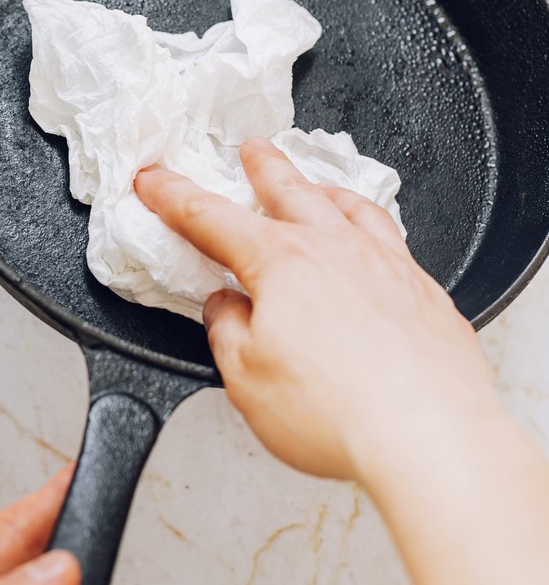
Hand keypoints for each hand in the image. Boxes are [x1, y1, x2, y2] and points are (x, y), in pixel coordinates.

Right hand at [135, 137, 498, 485]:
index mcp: (282, 263)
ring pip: (351, 206)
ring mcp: (387, 265)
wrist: (429, 435)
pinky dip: (372, 226)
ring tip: (316, 186)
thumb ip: (227, 331)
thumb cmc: (340, 413)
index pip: (212, 219)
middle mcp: (337, 250)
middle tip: (252, 150)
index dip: (175, 197)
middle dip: (263, 168)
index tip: (155, 181)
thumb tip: (225, 307)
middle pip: (290, 192)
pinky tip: (372, 241)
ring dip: (324, 189)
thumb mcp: (246, 379)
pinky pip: (392, 237)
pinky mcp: (424, 291)